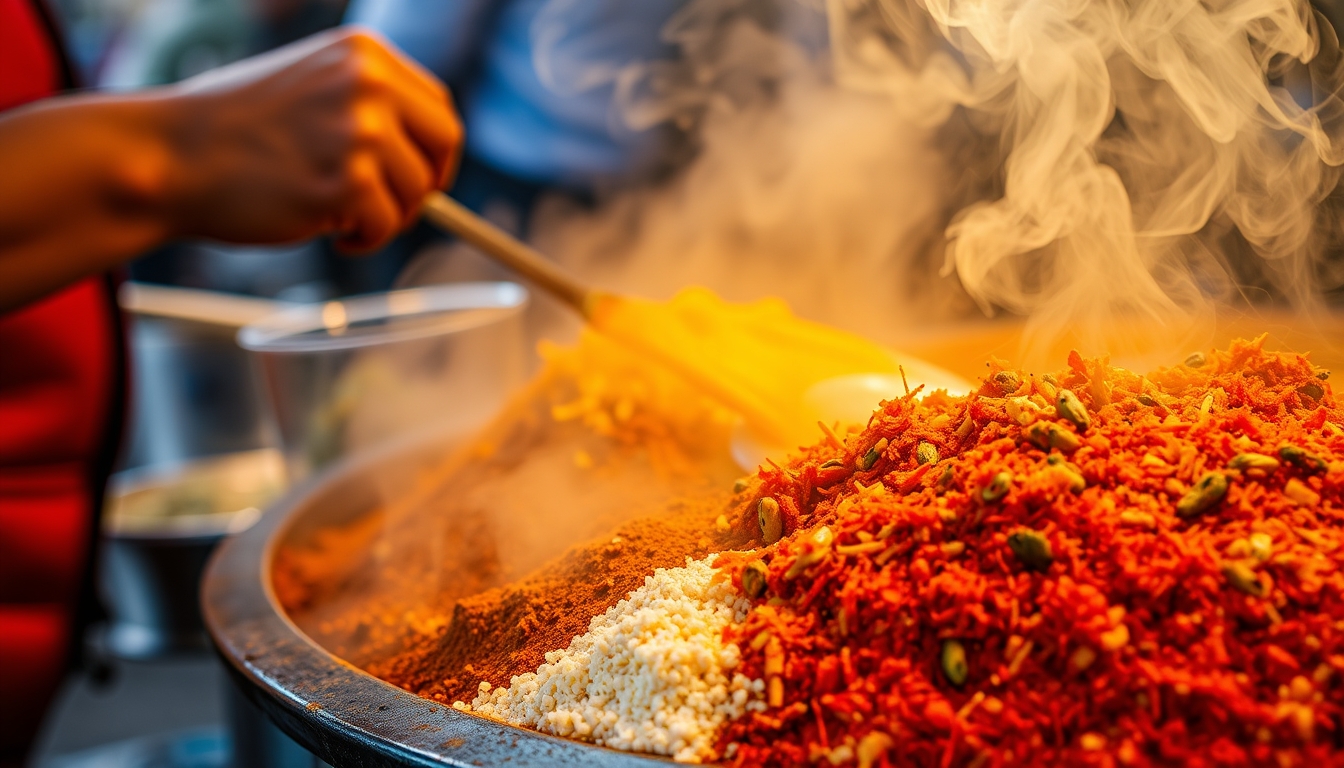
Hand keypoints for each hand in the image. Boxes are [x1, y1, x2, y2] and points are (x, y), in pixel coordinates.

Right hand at [164, 26, 460, 251]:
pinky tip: (326, 228)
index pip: (437, 106)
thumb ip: (365, 105)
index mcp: (363, 53)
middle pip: (445, 145)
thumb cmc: (231, 130)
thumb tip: (422, 153)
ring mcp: (360, 130)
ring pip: (417, 193)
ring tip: (336, 213)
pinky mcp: (349, 181)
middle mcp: (368, 83)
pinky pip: (386, 226)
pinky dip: (363, 240)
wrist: (169, 154)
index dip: (434, 149)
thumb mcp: (310, 86)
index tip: (420, 173)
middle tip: (392, 206)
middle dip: (426, 184)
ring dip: (384, 216)